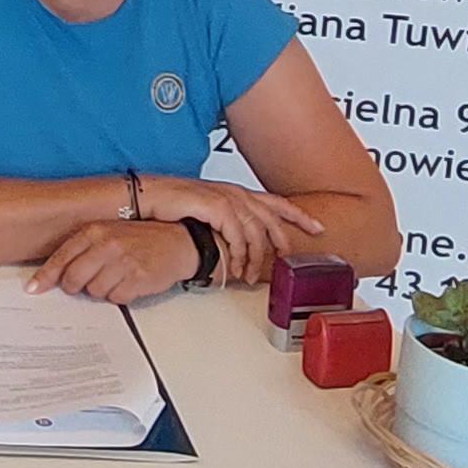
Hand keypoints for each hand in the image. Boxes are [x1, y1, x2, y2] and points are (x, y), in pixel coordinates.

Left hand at [27, 219, 201, 302]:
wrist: (179, 241)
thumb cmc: (141, 239)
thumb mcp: (109, 233)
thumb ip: (84, 249)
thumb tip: (58, 275)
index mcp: (95, 231)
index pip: (61, 258)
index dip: (45, 277)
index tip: (34, 288)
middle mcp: (106, 244)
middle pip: (73, 280)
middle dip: (77, 287)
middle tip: (88, 283)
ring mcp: (122, 261)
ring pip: (94, 292)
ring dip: (104, 290)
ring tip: (118, 276)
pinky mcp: (137, 278)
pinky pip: (116, 298)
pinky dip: (121, 295)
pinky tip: (131, 281)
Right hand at [141, 176, 322, 287]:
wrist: (149, 197)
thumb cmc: (173, 206)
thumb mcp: (208, 212)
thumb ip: (227, 223)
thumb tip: (239, 242)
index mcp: (237, 192)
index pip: (277, 202)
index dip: (300, 214)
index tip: (318, 227)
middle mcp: (236, 193)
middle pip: (273, 217)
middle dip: (284, 240)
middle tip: (288, 260)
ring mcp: (227, 199)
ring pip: (256, 231)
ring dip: (256, 257)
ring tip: (251, 275)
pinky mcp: (216, 207)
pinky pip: (237, 236)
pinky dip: (240, 254)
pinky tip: (237, 266)